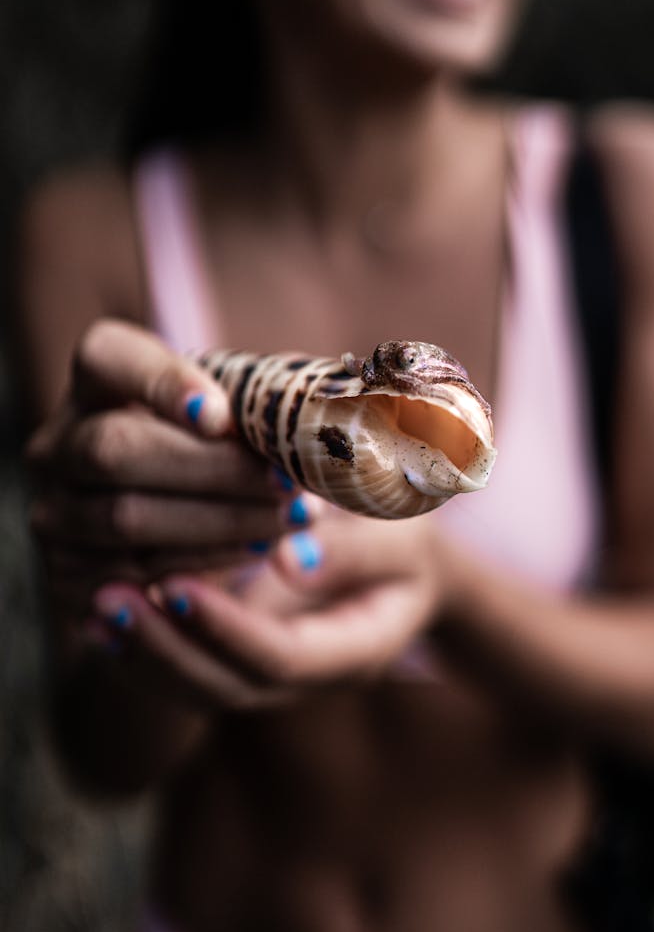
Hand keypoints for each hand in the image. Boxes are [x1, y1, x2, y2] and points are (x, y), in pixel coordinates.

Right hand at [27, 319, 319, 611]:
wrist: (182, 516)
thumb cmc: (223, 446)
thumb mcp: (235, 410)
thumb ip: (260, 402)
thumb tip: (321, 416)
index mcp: (96, 380)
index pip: (107, 358)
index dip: (162, 383)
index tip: (223, 416)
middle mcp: (57, 442)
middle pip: (116, 448)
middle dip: (212, 469)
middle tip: (288, 482)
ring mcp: (54, 511)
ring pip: (125, 518)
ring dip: (220, 522)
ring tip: (291, 519)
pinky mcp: (68, 573)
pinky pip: (131, 572)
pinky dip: (203, 562)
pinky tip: (259, 549)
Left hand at [89, 512, 450, 708]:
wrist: (402, 558)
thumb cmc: (405, 534)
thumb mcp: (400, 533)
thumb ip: (354, 550)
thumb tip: (288, 561)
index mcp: (356, 650)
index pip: (282, 658)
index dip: (226, 629)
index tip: (173, 584)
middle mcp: (310, 678)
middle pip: (229, 688)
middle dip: (166, 648)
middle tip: (110, 600)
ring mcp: (275, 674)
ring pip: (201, 688)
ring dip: (144, 652)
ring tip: (96, 606)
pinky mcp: (246, 656)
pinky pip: (192, 666)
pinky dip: (145, 646)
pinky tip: (101, 612)